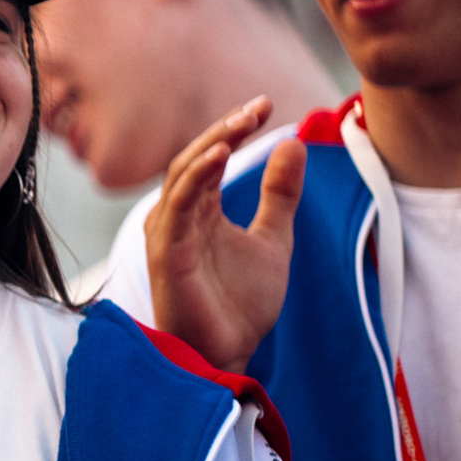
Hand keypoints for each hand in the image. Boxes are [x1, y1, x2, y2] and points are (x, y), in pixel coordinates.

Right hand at [146, 97, 301, 372]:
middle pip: (194, 159)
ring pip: (183, 175)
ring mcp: (169, 234)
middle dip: (226, 129)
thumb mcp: (274, 239)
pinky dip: (196, 176)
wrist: (229, 354)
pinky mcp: (168, 253)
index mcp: (200, 212)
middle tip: (258, 108)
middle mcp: (178, 217)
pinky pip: (177, 206)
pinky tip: (220, 154)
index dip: (235, 129)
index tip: (266, 106)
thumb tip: (293, 144)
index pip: (211, 157)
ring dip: (211, 144)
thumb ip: (280, 195)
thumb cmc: (241, 304)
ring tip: (243, 123)